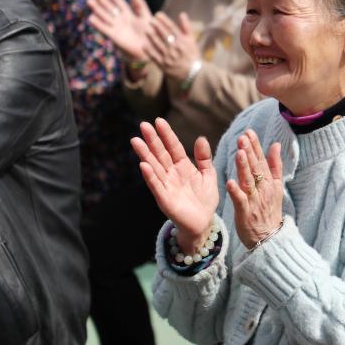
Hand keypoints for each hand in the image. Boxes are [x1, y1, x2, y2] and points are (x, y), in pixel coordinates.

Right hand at [89, 0, 154, 62]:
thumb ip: (140, 6)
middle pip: (109, 7)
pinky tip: (91, 17)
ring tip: (89, 0)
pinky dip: (98, 24)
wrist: (148, 49)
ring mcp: (116, 28)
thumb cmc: (150, 34)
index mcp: (128, 14)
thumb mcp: (146, 17)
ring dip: (97, 9)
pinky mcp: (114, 37)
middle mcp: (120, 20)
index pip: (118, 1)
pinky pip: (105, 29)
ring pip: (105, 16)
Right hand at [132, 118, 218, 253]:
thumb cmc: (205, 199)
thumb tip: (201, 138)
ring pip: (154, 167)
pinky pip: (156, 186)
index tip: (159, 121)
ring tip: (136, 140)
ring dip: (145, 154)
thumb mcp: (208, 175)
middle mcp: (171, 174)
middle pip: (160, 154)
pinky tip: (143, 165)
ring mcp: (166, 186)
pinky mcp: (165, 200)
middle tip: (143, 125)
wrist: (204, 223)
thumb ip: (204, 158)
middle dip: (152, 140)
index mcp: (182, 166)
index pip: (173, 147)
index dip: (167, 134)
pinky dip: (150, 176)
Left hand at [144, 12, 200, 81]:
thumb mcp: (192, 40)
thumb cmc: (192, 55)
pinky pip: (155, 57)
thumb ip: (186, 27)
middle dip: (157, 27)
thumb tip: (182, 14)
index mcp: (182, 41)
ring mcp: (169, 57)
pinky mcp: (164, 65)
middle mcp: (175, 48)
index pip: (172, 28)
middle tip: (150, 20)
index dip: (164, 20)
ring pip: (159, 45)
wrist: (193, 73)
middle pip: (165, 35)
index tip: (158, 14)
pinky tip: (144, 45)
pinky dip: (149, 51)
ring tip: (146, 30)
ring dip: (152, 37)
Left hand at [225, 129, 283, 248]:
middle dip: (249, 152)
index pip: (261, 160)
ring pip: (249, 181)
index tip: (249, 132)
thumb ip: (275, 165)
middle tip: (243, 137)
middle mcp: (262, 189)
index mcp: (269, 182)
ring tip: (238, 153)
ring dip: (243, 167)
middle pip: (255, 167)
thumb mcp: (276, 187)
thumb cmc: (270, 211)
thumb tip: (275, 144)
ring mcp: (254, 200)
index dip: (255, 146)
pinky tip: (229, 182)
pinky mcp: (245, 213)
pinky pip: (240, 200)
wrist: (270, 239)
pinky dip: (235, 191)